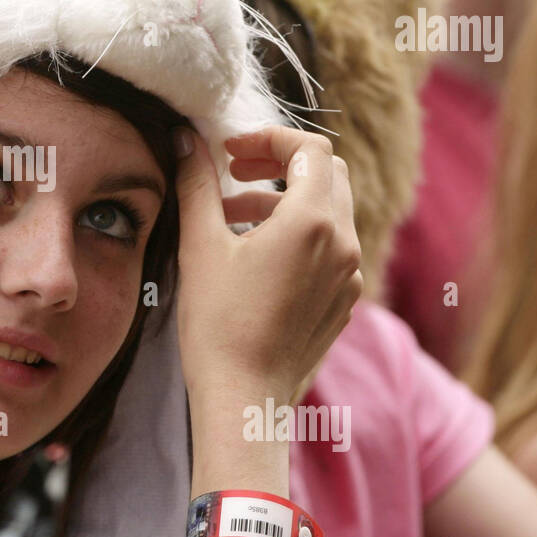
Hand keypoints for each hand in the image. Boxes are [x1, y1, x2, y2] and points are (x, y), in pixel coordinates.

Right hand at [173, 125, 361, 407]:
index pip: (310, 148)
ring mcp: (349, 275)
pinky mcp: (343, 301)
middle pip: (327, 173)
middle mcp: (344, 243)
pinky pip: (330, 247)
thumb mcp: (200, 245)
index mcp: (313, 221)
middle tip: (234, 171)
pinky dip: (297, 233)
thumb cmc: (218, 324)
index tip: (230, 151)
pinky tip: (254, 255)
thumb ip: (197, 184)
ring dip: (283, 199)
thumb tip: (187, 139)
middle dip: (280, 162)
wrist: (245, 398)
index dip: (269, 137)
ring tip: (230, 216)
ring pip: (329, 210)